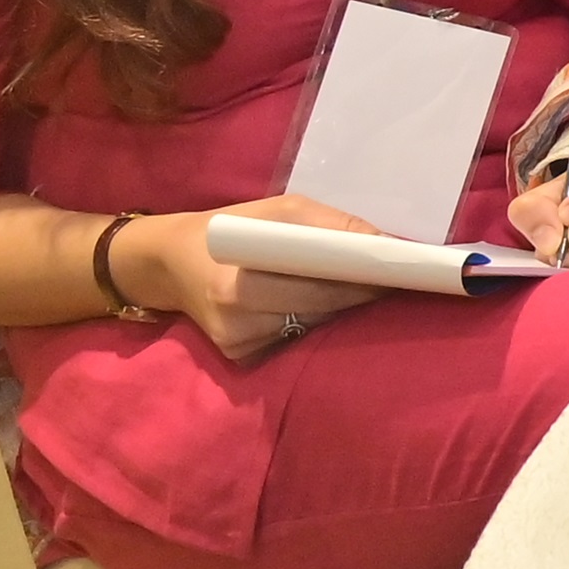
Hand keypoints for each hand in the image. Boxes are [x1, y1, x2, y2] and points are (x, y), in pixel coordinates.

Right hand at [144, 196, 380, 360]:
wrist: (171, 264)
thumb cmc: (232, 228)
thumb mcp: (279, 210)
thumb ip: (330, 225)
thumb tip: (384, 242)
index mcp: (238, 283)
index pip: (317, 285)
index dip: (361, 279)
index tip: (398, 272)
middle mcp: (236, 319)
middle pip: (322, 309)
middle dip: (360, 292)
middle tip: (394, 277)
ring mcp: (238, 344)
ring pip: (314, 325)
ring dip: (339, 307)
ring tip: (357, 285)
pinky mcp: (241, 359)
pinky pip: (295, 338)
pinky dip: (312, 320)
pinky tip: (311, 303)